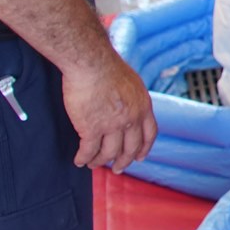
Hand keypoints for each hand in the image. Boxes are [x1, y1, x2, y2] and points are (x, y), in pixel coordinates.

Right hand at [61, 52, 158, 169]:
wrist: (91, 61)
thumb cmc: (107, 66)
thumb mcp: (132, 82)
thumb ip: (133, 98)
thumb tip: (130, 104)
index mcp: (143, 107)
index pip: (149, 134)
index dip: (144, 148)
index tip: (140, 157)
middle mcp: (131, 119)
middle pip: (130, 148)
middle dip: (124, 161)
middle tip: (117, 168)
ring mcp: (112, 126)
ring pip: (108, 153)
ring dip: (100, 161)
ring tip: (93, 164)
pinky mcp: (91, 128)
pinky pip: (88, 150)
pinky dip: (83, 158)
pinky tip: (79, 160)